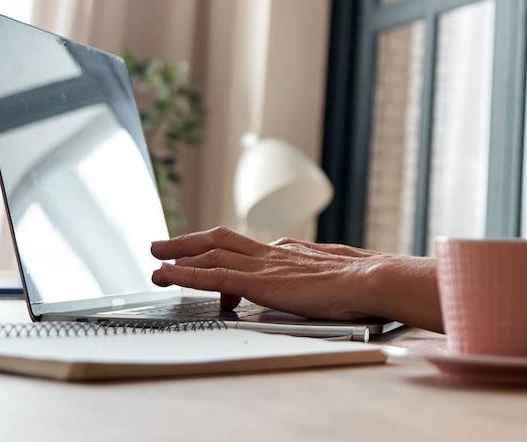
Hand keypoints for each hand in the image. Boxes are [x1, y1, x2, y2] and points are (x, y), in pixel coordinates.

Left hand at [150, 226, 388, 319]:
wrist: (371, 280)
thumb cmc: (365, 283)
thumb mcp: (340, 276)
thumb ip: (324, 278)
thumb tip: (328, 285)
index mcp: (293, 252)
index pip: (249, 250)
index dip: (223, 253)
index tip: (207, 258)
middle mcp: (274, 253)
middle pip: (222, 240)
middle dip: (190, 242)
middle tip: (164, 244)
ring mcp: (265, 266)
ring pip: (211, 254)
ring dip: (179, 256)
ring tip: (155, 260)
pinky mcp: (260, 283)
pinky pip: (213, 277)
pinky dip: (186, 275)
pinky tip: (167, 275)